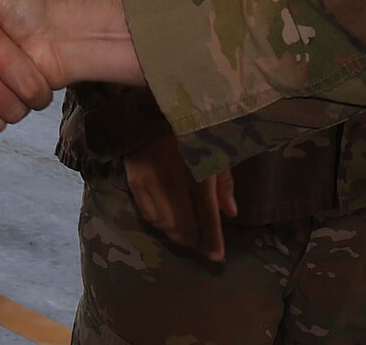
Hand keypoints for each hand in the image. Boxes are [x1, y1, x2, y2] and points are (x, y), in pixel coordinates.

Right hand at [124, 134, 235, 262]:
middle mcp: (173, 179)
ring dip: (178, 236)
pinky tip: (168, 225)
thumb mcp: (215, 146)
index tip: (217, 257)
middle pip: (185, 224)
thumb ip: (223, 181)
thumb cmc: (191, 126)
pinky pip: (148, 214)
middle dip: (196, 241)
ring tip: (188, 239)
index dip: (213, 238)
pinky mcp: (134, 180)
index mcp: (198, 169)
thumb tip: (231, 213)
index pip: (206, 214)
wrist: (151, 107)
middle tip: (203, 248)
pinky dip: (160, 225)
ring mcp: (151, 181)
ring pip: (166, 224)